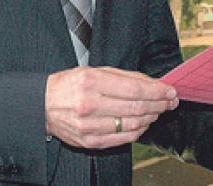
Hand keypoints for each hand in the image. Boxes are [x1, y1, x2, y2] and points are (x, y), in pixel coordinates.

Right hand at [44, 67, 178, 148]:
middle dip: (159, 104)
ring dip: (151, 118)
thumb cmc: (70, 85)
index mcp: (92, 82)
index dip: (157, 91)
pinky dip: (138, 131)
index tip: (170, 91)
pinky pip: (123, 138)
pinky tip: (144, 123)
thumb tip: (153, 83)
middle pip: (137, 107)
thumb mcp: (95, 71)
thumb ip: (125, 77)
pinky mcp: (89, 141)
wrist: (42, 105)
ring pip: (133, 124)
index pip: (134, 89)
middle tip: (170, 101)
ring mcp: (89, 126)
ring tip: (158, 111)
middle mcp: (90, 105)